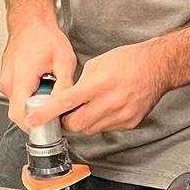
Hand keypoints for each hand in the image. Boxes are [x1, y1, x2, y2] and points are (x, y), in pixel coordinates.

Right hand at [0, 20, 77, 129]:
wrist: (30, 21)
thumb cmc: (44, 36)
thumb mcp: (64, 60)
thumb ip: (65, 85)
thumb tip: (66, 105)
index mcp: (21, 78)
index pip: (19, 114)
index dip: (34, 124)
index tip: (48, 125)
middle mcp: (9, 82)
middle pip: (19, 112)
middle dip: (37, 114)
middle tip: (53, 104)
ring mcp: (5, 81)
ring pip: (18, 104)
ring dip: (33, 104)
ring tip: (47, 87)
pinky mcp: (6, 79)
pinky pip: (17, 95)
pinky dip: (29, 95)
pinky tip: (40, 82)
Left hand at [26, 40, 171, 134]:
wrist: (157, 67)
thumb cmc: (127, 60)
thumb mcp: (96, 65)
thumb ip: (80, 85)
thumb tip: (67, 99)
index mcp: (97, 85)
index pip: (65, 103)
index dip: (46, 114)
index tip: (32, 121)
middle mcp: (109, 103)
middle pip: (75, 125)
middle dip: (66, 120)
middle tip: (65, 112)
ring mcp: (120, 116)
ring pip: (90, 129)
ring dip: (83, 121)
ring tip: (88, 106)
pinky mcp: (130, 123)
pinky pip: (106, 128)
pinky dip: (99, 121)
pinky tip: (105, 107)